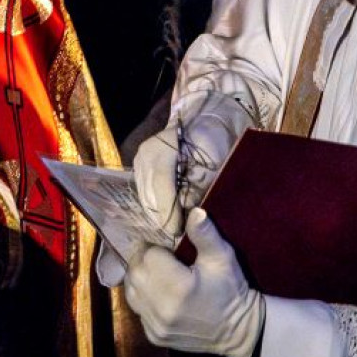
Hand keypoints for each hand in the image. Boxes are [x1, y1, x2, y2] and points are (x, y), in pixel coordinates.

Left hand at [124, 209, 264, 356]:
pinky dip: (143, 299)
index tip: (167, 248)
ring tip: (157, 273)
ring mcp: (156, 326)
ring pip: (131, 291)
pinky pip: (137, 310)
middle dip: (144, 261)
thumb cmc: (230, 290)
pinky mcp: (154, 336)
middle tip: (160, 258)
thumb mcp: (222, 259)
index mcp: (178, 288)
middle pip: (135, 272)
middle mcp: (162, 309)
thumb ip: (205, 234)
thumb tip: (194, 211)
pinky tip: (159, 293)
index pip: (148, 255)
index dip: (155, 247)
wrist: (238, 331)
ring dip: (139, 278)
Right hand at [129, 92, 252, 242]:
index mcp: (164, 148)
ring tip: (173, 229)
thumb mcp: (215, 162)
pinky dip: (155, 206)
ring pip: (144, 196)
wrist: (208, 120)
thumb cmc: (216, 141)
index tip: (177, 232)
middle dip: (162, 218)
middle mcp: (146, 153)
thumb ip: (201, 185)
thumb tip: (190, 211)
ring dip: (157, 215)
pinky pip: (144, 192)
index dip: (169, 211)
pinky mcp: (140, 166)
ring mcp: (140, 159)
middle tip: (177, 236)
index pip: (161, 184)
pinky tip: (167, 217)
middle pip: (148, 194)